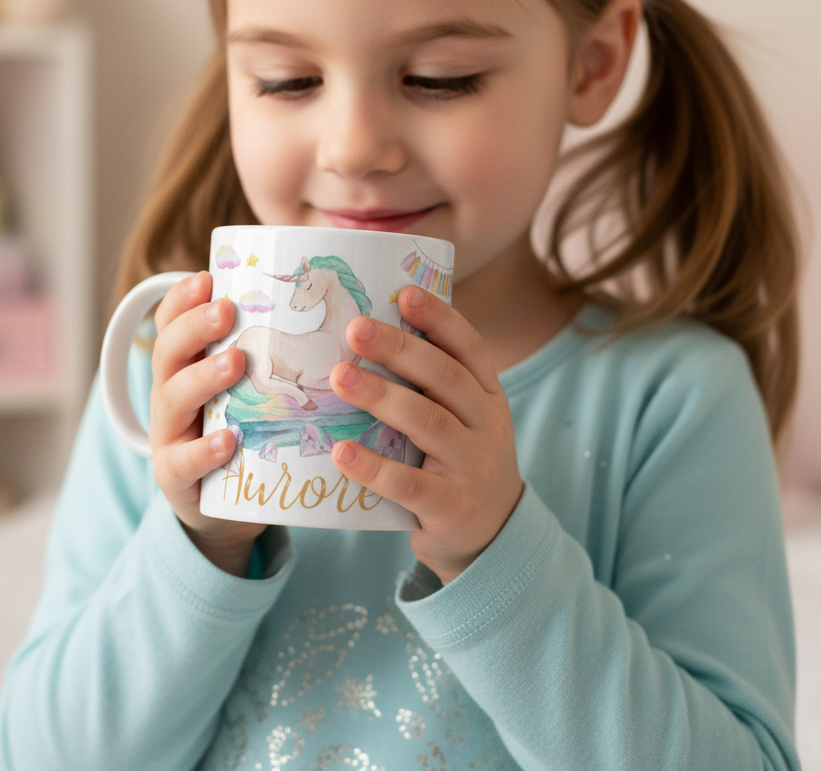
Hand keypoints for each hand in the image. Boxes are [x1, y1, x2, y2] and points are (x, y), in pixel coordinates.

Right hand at [149, 271, 264, 575]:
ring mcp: (169, 434)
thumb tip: (329, 290)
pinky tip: (228, 439)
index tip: (207, 278)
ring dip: (204, 376)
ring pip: (174, 398)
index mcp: (184, 364)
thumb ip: (276, 345)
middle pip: (168, 351)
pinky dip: (203, 449)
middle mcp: (168, 392)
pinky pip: (183, 461)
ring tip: (236, 362)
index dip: (183, 298)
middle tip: (227, 310)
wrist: (226, 511)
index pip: (171, 322)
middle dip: (195, 327)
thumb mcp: (253, 386)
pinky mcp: (177, 478)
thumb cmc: (248, 431)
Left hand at [329, 285, 522, 585]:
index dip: (440, 318)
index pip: (469, 348)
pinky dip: (374, 467)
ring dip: (381, 396)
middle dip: (399, 349)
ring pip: (428, 423)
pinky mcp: (452, 508)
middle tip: (355, 327)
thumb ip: (429, 384)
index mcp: (488, 396)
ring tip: (339, 376)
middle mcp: (487, 425)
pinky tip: (341, 451)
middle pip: (444, 377)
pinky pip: (410, 484)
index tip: (404, 293)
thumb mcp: (462, 418)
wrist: (491, 536)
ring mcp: (473, 467)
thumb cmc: (457, 460)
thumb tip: (365, 331)